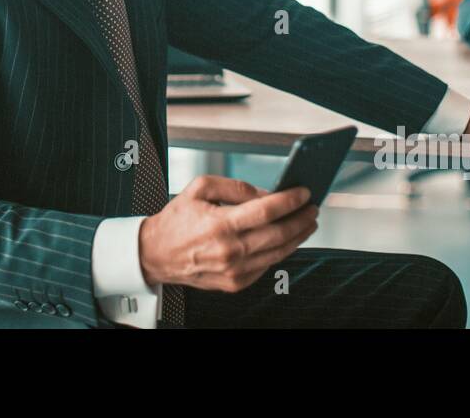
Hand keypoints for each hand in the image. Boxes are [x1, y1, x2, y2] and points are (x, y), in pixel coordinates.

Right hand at [138, 175, 317, 290]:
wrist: (157, 254)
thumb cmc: (177, 220)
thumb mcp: (200, 188)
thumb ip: (235, 187)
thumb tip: (266, 193)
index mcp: (220, 224)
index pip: (267, 210)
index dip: (290, 200)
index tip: (304, 192)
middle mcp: (230, 250)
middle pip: (279, 233)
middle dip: (301, 219)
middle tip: (312, 207)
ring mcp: (234, 270)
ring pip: (278, 253)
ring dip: (298, 236)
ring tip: (308, 223)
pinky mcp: (236, 282)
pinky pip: (267, 266)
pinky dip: (280, 251)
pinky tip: (286, 239)